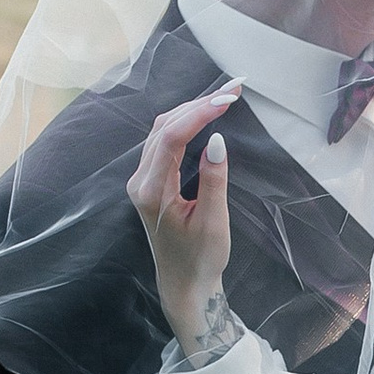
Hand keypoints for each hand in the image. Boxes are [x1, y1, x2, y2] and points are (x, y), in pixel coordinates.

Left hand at [126, 82, 242, 357]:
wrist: (183, 285)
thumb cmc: (201, 259)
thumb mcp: (213, 223)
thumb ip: (214, 180)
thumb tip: (218, 139)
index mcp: (152, 191)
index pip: (172, 138)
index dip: (200, 114)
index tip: (229, 98)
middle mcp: (140, 181)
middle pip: (165, 127)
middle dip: (198, 104)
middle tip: (233, 88)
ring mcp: (141, 180)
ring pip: (162, 131)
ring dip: (191, 110)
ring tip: (224, 95)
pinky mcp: (149, 181)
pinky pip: (164, 141)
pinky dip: (185, 123)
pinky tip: (205, 114)